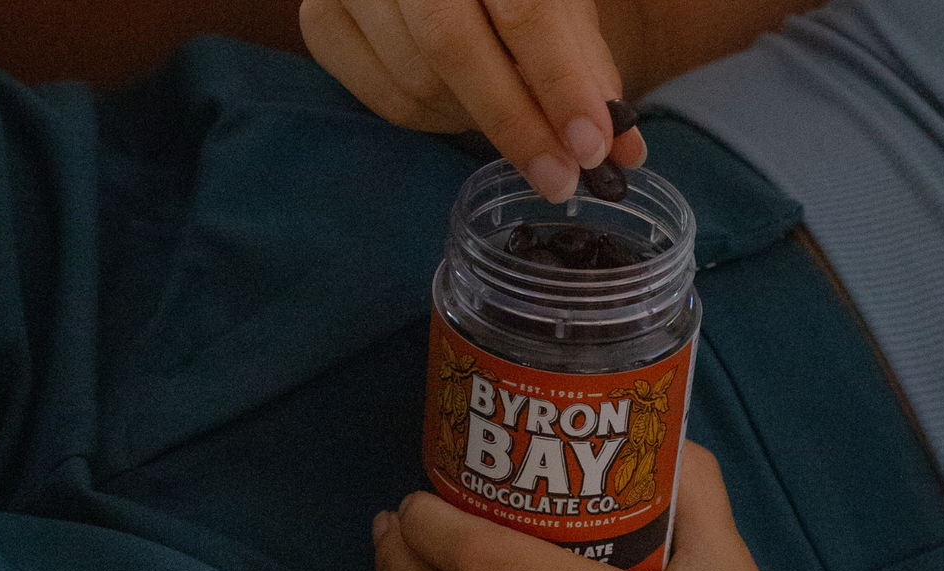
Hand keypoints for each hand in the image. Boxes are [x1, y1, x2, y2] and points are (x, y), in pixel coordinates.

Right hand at [300, 0, 645, 201]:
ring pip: (415, 79)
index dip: (559, 84)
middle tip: (561, 180)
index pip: (525, 12)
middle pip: (452, 47)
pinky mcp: (322, 16)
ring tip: (515, 125)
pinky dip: (431, 120)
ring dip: (475, 122)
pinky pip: (381, 97)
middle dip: (515, 124)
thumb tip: (621, 150)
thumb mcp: (560, 8)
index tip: (590, 148)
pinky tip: (462, 108)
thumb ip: (586, 70)